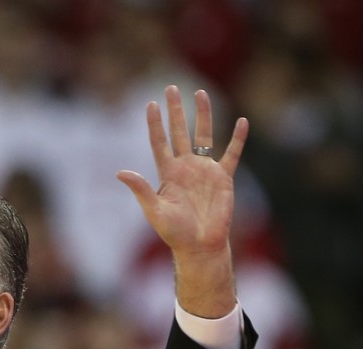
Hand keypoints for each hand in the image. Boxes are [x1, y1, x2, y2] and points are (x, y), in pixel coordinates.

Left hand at [117, 86, 247, 317]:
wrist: (200, 245)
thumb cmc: (175, 232)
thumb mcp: (154, 210)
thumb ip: (140, 189)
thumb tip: (120, 173)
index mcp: (167, 173)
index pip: (159, 142)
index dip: (155, 124)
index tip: (151, 104)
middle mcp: (185, 167)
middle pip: (179, 132)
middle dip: (176, 111)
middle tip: (171, 88)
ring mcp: (205, 170)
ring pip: (204, 135)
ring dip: (203, 115)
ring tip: (199, 93)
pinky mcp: (223, 177)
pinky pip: (232, 153)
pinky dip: (238, 139)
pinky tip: (242, 121)